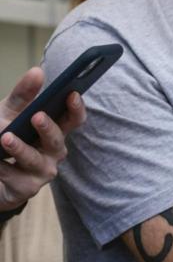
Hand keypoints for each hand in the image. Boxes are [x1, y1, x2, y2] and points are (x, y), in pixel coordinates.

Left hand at [0, 66, 85, 211]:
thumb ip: (23, 94)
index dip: (76, 108)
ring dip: (20, 148)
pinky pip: (13, 176)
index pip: (74, 120)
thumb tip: (38, 71)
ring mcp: (42, 172)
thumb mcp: (9, 113)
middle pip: (57, 140)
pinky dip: (0, 167)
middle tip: (36, 116)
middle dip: (48, 128)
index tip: (72, 93)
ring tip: (4, 137)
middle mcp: (53, 152)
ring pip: (34, 160)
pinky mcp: (26, 189)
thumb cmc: (5, 138)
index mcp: (55, 131)